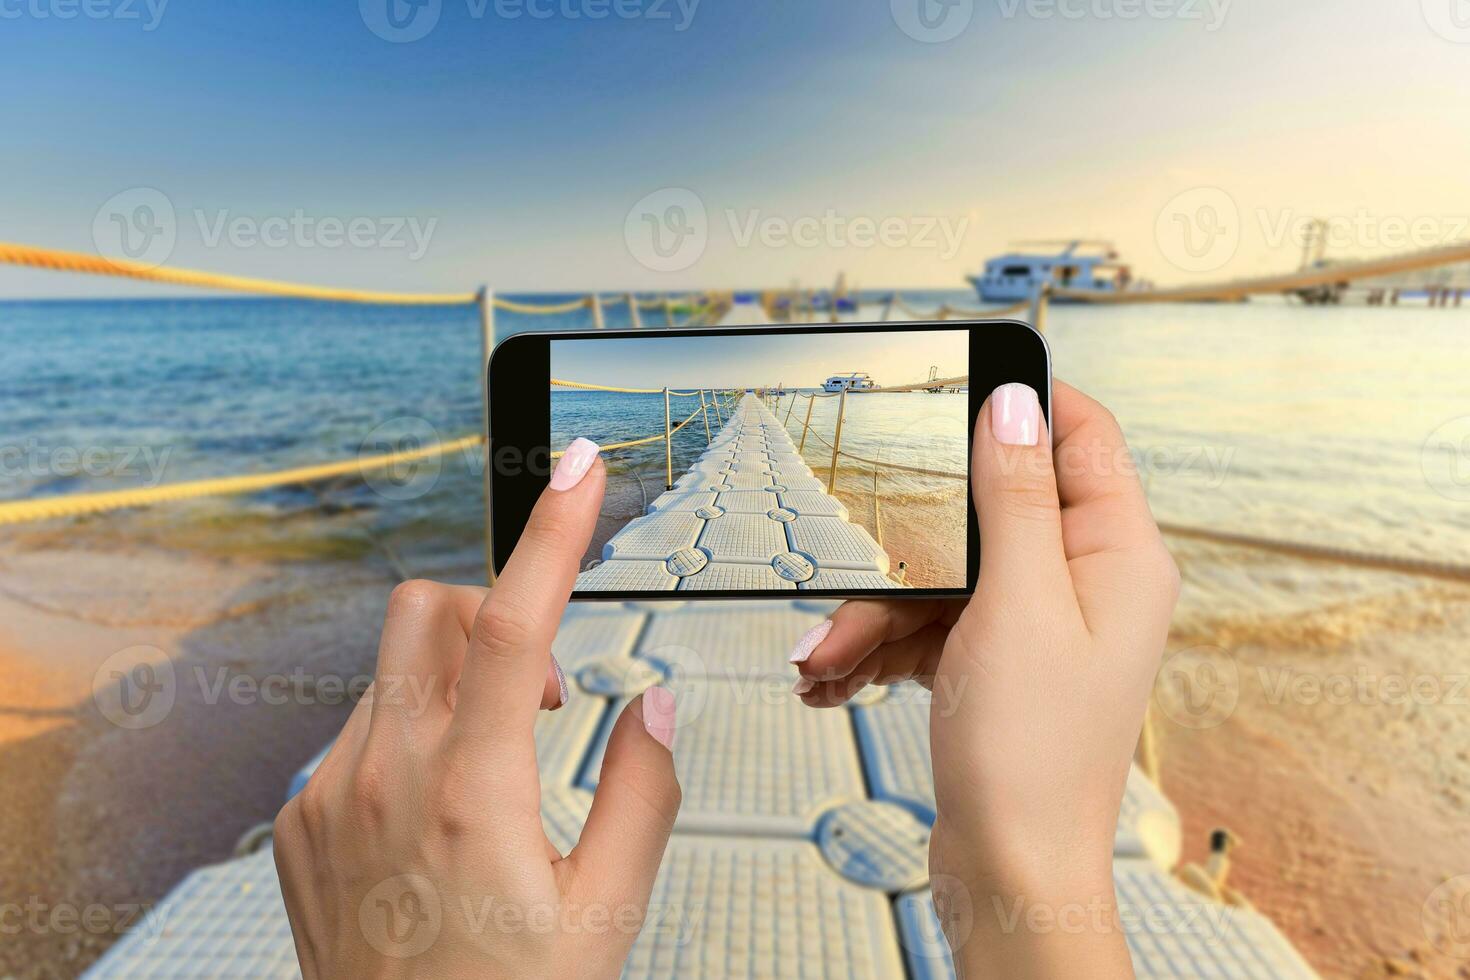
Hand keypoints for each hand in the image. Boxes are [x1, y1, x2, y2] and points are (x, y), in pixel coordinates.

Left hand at [273, 438, 681, 978]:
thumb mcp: (604, 911)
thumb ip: (642, 792)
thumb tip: (655, 703)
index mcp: (473, 794)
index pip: (517, 624)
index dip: (552, 532)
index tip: (576, 468)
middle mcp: (383, 778)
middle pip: (429, 609)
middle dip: (491, 612)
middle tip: (541, 691)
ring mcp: (326, 797)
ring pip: (392, 671)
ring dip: (454, 686)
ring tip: (492, 776)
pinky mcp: (297, 823)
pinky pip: (355, 732)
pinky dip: (408, 738)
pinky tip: (433, 816)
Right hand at [790, 381, 1178, 977]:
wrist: (1008, 872)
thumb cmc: (1031, 756)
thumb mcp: (1017, 603)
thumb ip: (1015, 496)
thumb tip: (1016, 402)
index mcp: (1118, 554)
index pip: (1083, 436)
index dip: (1023, 403)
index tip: (955, 381)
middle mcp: (1085, 582)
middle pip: (987, 511)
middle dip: (907, 544)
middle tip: (856, 560)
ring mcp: (1038, 625)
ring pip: (943, 574)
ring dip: (874, 611)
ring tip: (823, 657)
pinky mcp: (995, 662)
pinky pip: (929, 624)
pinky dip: (879, 645)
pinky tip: (832, 676)